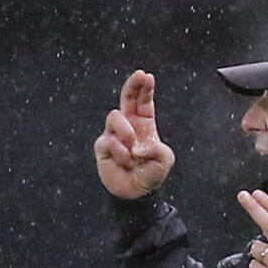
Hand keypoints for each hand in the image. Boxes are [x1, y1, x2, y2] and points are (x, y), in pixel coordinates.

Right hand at [94, 69, 175, 198]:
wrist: (136, 191)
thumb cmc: (151, 172)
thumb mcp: (164, 160)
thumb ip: (156, 149)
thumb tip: (136, 145)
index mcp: (144, 124)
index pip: (143, 101)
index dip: (144, 88)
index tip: (146, 76)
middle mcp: (129, 124)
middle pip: (126, 97)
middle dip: (132, 84)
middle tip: (139, 75)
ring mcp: (114, 133)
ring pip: (115, 117)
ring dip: (127, 133)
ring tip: (133, 151)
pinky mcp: (102, 145)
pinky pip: (109, 140)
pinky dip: (120, 152)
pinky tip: (125, 160)